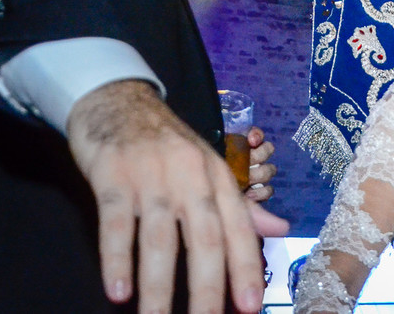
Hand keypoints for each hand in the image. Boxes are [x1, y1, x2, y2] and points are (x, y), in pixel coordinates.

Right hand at [66, 80, 274, 313]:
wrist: (118, 101)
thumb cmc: (167, 145)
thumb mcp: (207, 169)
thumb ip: (240, 206)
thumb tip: (280, 230)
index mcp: (217, 177)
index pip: (238, 228)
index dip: (246, 269)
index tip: (251, 307)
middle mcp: (190, 176)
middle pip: (204, 238)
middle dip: (208, 288)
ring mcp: (151, 176)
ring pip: (160, 238)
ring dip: (158, 286)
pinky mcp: (113, 176)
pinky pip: (117, 223)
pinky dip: (117, 258)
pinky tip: (117, 290)